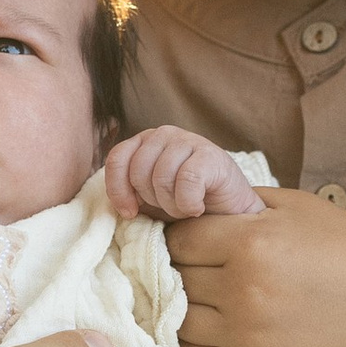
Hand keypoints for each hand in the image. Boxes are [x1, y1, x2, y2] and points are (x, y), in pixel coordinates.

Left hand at [104, 126, 264, 223]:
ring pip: (161, 178)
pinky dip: (189, 203)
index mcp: (144, 141)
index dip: (118, 189)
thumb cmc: (187, 201)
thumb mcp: (151, 196)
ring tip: (186, 207)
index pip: (117, 159)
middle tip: (171, 207)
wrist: (230, 209)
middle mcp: (164, 134)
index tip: (130, 212)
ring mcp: (188, 140)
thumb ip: (130, 191)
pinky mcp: (210, 154)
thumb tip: (115, 204)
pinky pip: (186, 182)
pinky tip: (198, 207)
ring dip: (172, 204)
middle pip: (139, 172)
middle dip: (152, 200)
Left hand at [170, 186, 345, 346]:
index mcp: (251, 242)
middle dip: (179, 273)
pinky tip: (211, 332)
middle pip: (176, 281)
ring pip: (181, 322)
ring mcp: (250, 336)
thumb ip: (239, 202)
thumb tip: (191, 202)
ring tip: (203, 301)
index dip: (177, 239)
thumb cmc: (345, 247)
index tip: (186, 243)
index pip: (179, 241)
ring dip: (184, 310)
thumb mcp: (294, 206)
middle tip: (192, 272)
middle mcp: (245, 290)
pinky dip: (196, 346)